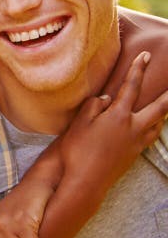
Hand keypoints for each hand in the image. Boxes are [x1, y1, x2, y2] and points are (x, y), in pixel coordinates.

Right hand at [60, 51, 167, 192]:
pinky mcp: (135, 154)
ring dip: (164, 112)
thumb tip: (105, 98)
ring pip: (158, 123)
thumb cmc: (78, 151)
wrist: (85, 181)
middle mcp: (133, 127)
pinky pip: (151, 135)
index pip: (131, 87)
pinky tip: (151, 127)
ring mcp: (136, 142)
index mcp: (118, 116)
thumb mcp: (79, 124)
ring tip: (166, 105)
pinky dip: (155, 126)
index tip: (146, 55)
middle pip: (159, 107)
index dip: (138, 69)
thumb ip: (93, 106)